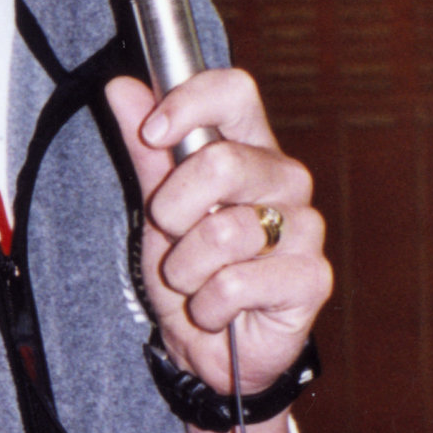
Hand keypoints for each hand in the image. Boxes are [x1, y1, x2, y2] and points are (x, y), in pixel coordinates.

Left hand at [106, 69, 330, 399]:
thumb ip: (146, 151)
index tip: (152, 133)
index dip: (190, 103)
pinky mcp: (311, 279)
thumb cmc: (191, 270)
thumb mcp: (159, 209)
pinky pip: (234, 285)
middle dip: (174, 210)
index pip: (236, 92)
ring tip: (196, 282)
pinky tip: (219, 311)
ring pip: (223, 233)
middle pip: (223, 162)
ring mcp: (305, 229)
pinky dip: (209, 306)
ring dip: (186, 270)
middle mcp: (286, 181)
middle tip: (174, 237)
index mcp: (252, 150)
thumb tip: (121, 86)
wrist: (209, 346)